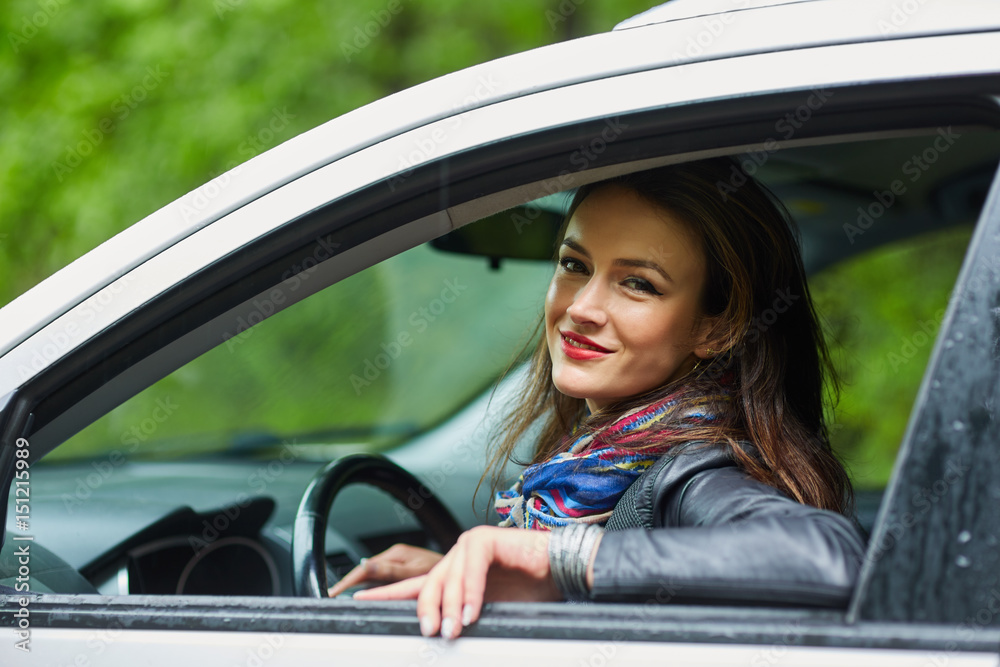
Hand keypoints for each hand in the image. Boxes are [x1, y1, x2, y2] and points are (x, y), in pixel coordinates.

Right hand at [327, 543, 441, 597]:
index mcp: (396, 554)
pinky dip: (370, 584)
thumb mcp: (415, 571)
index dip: (348, 581)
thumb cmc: (444, 568)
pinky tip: (365, 592)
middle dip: (348, 582)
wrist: (463, 568)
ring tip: (341, 594)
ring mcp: (399, 561)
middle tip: (332, 595)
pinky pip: (381, 576)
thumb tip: (366, 567)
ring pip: (372, 573)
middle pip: (365, 570)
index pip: (364, 568)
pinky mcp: (403, 568)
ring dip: (357, 583)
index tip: (334, 592)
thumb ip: (390, 571)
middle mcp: (396, 555)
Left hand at [354, 526, 560, 638]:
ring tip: (454, 630)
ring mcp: (469, 545)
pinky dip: (471, 591)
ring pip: (448, 577)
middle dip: (426, 612)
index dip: (387, 594)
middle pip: (428, 585)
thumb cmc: (530, 591)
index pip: (415, 586)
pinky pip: (470, 567)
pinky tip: (472, 611)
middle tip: (431, 633)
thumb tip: (444, 635)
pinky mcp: (485, 539)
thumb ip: (463, 618)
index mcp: (455, 575)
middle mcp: (456, 558)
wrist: (561, 573)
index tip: (358, 601)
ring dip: (451, 607)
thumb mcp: (488, 612)